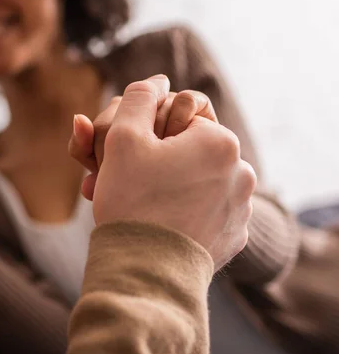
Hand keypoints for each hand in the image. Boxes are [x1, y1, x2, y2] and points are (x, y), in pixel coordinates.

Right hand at [70, 75, 255, 269]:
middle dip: (146, 161)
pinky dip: (175, 212)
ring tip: (129, 203)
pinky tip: (151, 224)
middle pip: (183, 151)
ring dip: (158, 186)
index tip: (125, 153)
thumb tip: (157, 80)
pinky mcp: (230, 238)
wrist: (146, 273)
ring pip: (190, 182)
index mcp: (220, 141)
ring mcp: (238, 209)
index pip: (176, 116)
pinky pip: (199, 212)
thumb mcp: (123, 138)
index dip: (143, 131)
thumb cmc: (133, 200)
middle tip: (112, 179)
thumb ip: (138, 98)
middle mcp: (240, 172)